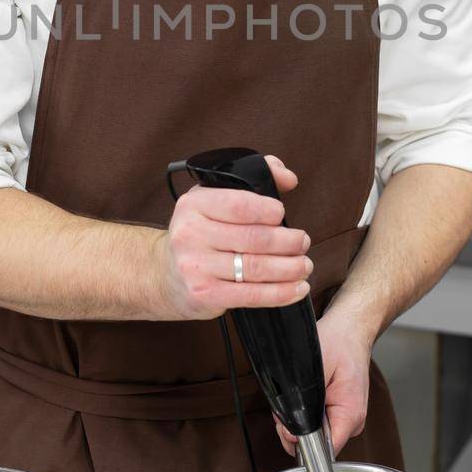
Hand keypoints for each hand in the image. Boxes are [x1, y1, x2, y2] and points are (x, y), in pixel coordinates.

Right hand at [157, 155, 311, 320]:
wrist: (166, 274)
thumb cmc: (201, 232)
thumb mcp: (215, 197)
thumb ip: (255, 176)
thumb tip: (288, 177)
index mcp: (194, 204)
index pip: (238, 205)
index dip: (267, 210)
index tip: (282, 214)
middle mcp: (190, 234)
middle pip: (253, 238)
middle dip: (288, 242)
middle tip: (303, 242)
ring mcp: (196, 266)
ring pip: (256, 267)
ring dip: (290, 268)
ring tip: (304, 265)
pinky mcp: (204, 294)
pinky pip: (251, 295)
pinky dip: (281, 293)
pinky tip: (297, 288)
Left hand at [275, 307, 372, 457]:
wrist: (350, 330)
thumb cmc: (339, 342)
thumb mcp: (316, 367)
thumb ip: (304, 401)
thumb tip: (292, 426)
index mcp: (350, 414)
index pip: (325, 451)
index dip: (300, 443)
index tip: (288, 428)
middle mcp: (352, 422)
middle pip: (316, 445)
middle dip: (294, 429)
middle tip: (287, 405)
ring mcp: (346, 419)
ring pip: (314, 434)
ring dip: (298, 419)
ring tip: (297, 396)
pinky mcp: (340, 413)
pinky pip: (317, 423)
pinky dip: (304, 413)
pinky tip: (303, 397)